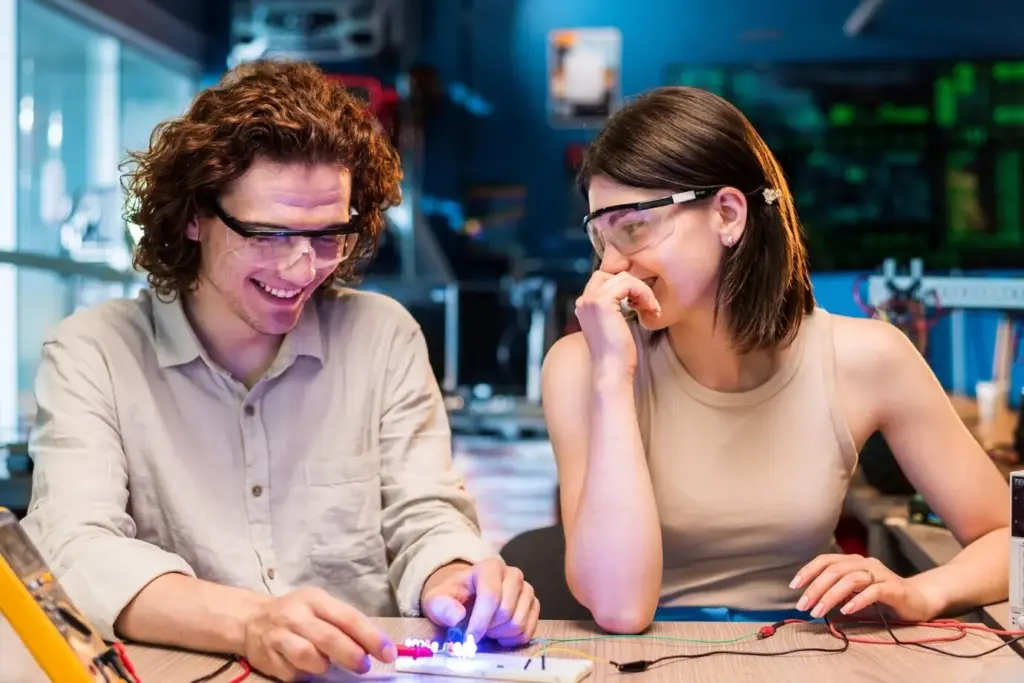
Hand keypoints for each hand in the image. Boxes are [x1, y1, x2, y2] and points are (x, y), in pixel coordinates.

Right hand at [242, 587, 395, 680]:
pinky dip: (305, 675)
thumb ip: (344, 623)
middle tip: (363, 666)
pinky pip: (292, 673)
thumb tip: (375, 646)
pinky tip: (307, 669)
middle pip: (329, 638)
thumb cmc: (297, 613)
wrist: (252, 620)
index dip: (371, 637)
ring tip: (328, 666)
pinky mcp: (267, 658)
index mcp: (315, 599)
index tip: (388, 653)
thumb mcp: (320, 607)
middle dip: (352, 655)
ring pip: (308, 657)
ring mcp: (279, 637)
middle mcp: (296, 615)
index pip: (348, 617)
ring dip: (324, 666)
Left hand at [420, 558, 539, 646]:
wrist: (464, 600)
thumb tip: (457, 616)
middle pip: (506, 610)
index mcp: (489, 567)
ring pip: (519, 622)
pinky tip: (500, 635)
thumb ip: (442, 607)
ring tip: (487, 630)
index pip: (491, 594)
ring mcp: (526, 589)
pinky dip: (513, 639)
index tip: (469, 638)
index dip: (480, 621)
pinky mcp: (534, 605)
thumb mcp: (436, 601)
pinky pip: (529, 630)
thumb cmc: (451, 600)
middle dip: (488, 628)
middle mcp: (512, 574)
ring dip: (500, 634)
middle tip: (476, 630)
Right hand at [574, 271, 659, 377]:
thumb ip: (616, 309)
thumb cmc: (619, 355)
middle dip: (632, 285)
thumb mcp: (616, 326)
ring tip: (652, 308)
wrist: (613, 371)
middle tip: (646, 304)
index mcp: (584, 307)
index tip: (640, 305)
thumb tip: (632, 296)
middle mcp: (583, 301)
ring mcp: (590, 300)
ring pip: (622, 277)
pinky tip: (651, 309)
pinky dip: (644, 293)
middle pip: (611, 275)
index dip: (626, 288)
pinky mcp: (602, 302)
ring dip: (643, 290)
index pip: (604, 281)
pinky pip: (628, 283)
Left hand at [791, 553, 939, 621]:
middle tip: (804, 606)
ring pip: (850, 580)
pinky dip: (857, 600)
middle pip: (834, 571)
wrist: (918, 600)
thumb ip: (836, 590)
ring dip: (831, 596)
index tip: (794, 587)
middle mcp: (865, 563)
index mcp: (853, 561)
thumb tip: (810, 599)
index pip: (825, 560)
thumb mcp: (854, 591)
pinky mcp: (893, 588)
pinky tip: (846, 611)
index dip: (808, 571)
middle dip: (815, 588)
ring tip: (819, 611)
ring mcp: (880, 574)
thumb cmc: (882, 596)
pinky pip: (873, 591)